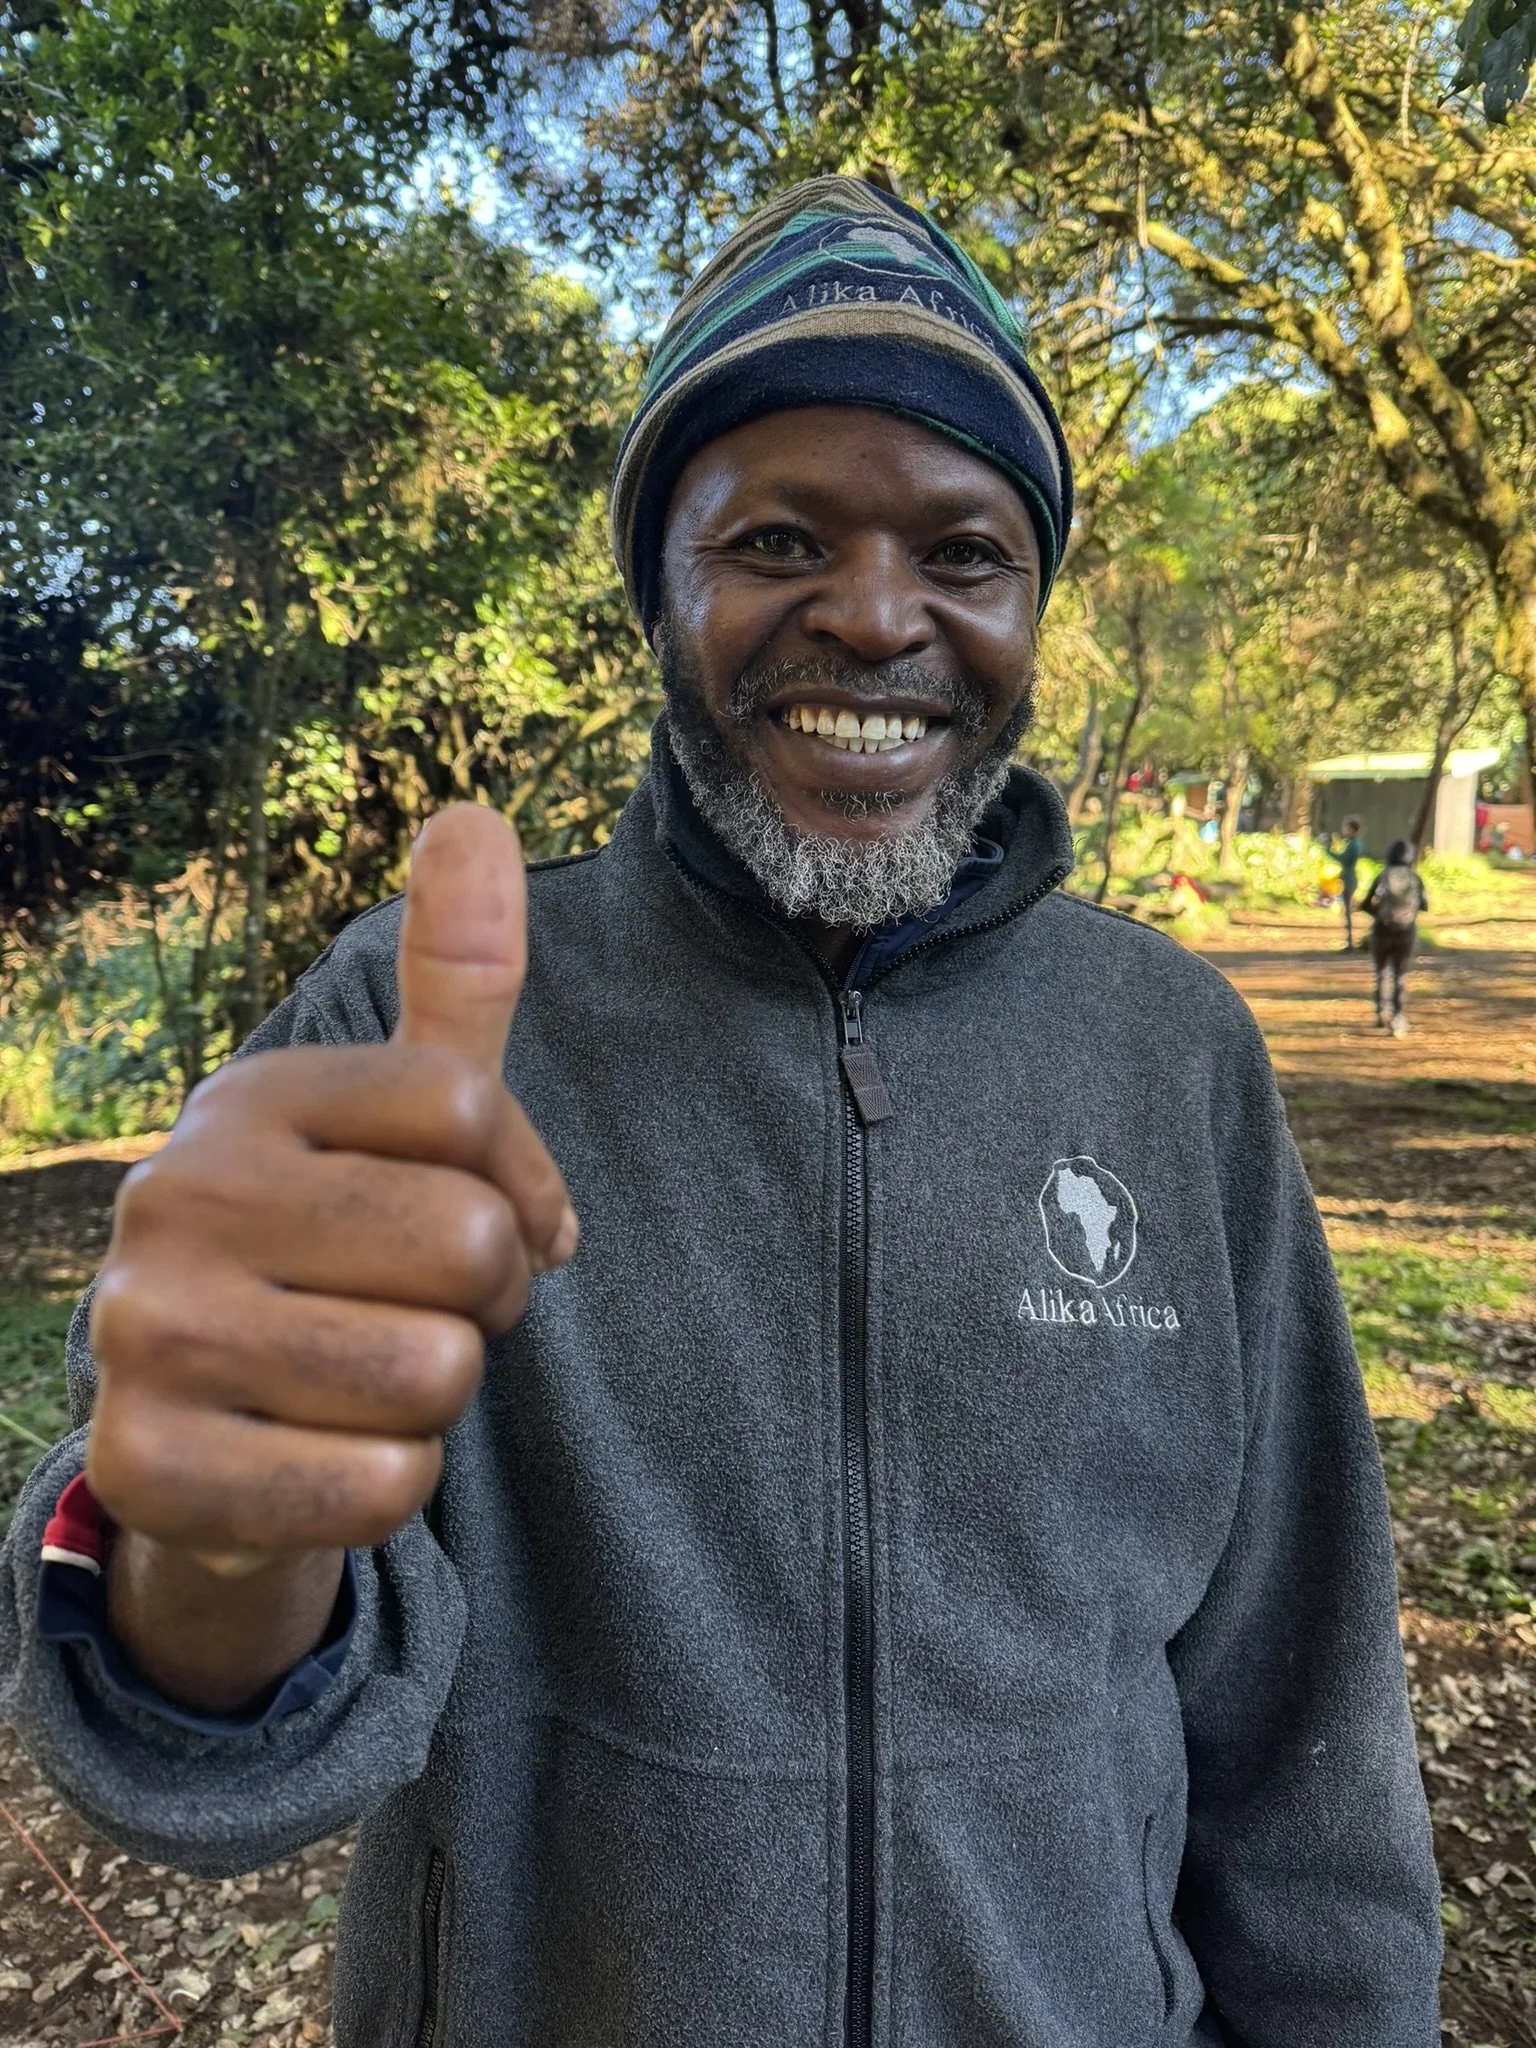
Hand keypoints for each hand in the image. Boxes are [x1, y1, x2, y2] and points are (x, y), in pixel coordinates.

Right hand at [87, 805, 576, 1569]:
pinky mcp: (147, 1470)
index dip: (526, 1186)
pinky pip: (380, 1488)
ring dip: (442, 1400)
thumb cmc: (340, 1253)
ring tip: (371, 1381)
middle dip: (489, 1303)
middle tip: (431, 1315)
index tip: (506, 1224)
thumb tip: (476, 813)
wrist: (212, 1434)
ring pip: (435, 1376)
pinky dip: (392, 1486)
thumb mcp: (404, 1120)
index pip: (467, 1111)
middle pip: (465, 1245)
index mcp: (248, 1095)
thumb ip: (455, 981)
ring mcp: (144, 1332)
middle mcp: (173, 1193)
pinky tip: (328, 1457)